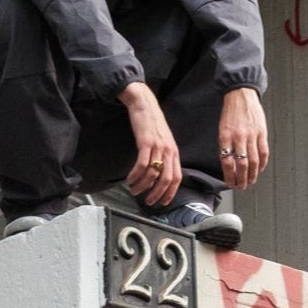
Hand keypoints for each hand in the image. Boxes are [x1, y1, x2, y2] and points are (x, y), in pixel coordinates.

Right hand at [120, 82, 182, 207]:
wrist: (144, 105)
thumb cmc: (152, 123)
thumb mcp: (163, 141)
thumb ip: (164, 157)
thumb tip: (159, 174)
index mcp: (174, 152)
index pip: (176, 177)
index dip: (171, 193)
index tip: (163, 202)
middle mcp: (168, 151)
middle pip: (166, 179)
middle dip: (157, 194)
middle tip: (148, 201)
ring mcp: (158, 147)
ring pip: (152, 174)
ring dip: (142, 186)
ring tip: (134, 190)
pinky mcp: (146, 143)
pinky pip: (141, 165)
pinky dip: (135, 175)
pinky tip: (130, 179)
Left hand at [218, 89, 268, 191]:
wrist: (241, 95)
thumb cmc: (230, 113)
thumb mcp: (222, 130)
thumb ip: (225, 146)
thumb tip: (228, 165)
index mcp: (226, 137)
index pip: (227, 163)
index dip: (229, 176)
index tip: (230, 184)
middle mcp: (239, 137)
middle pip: (242, 165)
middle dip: (242, 179)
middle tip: (241, 187)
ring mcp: (252, 135)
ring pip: (254, 161)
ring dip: (252, 175)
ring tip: (250, 182)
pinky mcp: (261, 132)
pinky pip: (263, 152)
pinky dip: (262, 164)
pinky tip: (260, 169)